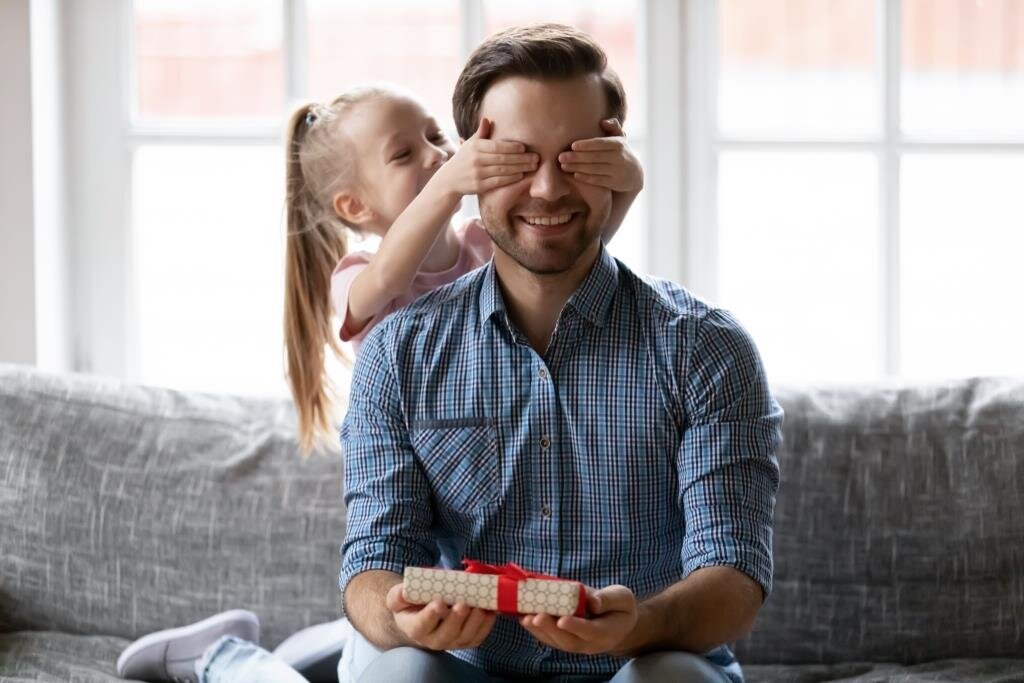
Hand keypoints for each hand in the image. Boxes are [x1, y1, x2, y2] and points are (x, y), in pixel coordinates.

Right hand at [385, 582, 497, 650]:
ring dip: (475, 622)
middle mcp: (433, 639)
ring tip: (480, 607)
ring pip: (465, 637)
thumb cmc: (411, 603)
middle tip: (463, 604)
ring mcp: (452, 642)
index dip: (431, 615)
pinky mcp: (466, 640)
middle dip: (456, 619)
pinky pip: (478, 637)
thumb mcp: (399, 597)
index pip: (422, 625)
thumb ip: (398, 595)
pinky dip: (486, 625)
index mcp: (415, 628)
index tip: (439, 602)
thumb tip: (404, 591)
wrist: (423, 613)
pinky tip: (490, 611)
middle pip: (446, 634)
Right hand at [436, 118, 537, 195]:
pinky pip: (498, 182)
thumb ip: (481, 133)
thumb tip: (488, 119)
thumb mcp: (470, 144)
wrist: (449, 179)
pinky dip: (511, 178)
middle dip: (521, 158)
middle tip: (536, 157)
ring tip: (532, 166)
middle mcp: (476, 160)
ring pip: (502, 171)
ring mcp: (477, 174)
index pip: (496, 146)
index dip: (511, 147)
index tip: (524, 147)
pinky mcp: (479, 186)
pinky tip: (521, 175)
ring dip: (520, 168)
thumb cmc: (464, 159)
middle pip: (502, 159)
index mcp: (475, 147)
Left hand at [519, 584, 638, 655]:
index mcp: (606, 632)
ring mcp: (576, 644)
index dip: (575, 626)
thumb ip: (608, 599)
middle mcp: (590, 644)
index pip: (590, 631)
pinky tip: (524, 618)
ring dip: (539, 631)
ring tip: (525, 618)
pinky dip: (536, 630)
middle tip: (536, 617)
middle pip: (568, 640)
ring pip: (556, 642)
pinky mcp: (565, 640)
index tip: (562, 619)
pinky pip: (550, 638)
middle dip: (550, 629)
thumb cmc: (620, 607)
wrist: (617, 624)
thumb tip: (593, 602)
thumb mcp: (622, 598)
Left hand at [558, 119, 643, 193]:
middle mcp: (619, 157)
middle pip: (595, 157)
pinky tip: (575, 175)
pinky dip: (586, 178)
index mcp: (618, 144)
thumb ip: (613, 127)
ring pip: (595, 169)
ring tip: (563, 166)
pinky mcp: (615, 183)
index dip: (587, 145)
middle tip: (561, 157)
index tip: (572, 146)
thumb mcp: (620, 138)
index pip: (601, 143)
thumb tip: (603, 121)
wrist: (634, 174)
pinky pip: (598, 180)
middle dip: (577, 157)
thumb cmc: (619, 152)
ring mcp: (617, 171)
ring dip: (578, 168)